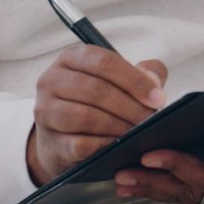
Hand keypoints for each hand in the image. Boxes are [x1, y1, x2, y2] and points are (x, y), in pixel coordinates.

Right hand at [27, 47, 168, 185]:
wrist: (63, 139)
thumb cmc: (97, 102)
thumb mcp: (118, 80)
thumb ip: (144, 73)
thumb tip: (154, 83)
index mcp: (72, 58)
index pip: (104, 62)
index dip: (134, 80)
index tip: (157, 98)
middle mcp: (52, 80)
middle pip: (95, 90)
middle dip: (129, 106)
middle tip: (149, 119)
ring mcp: (46, 111)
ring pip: (85, 117)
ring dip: (117, 126)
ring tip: (136, 131)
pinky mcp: (50, 141)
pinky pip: (80, 144)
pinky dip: (104, 145)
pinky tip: (119, 145)